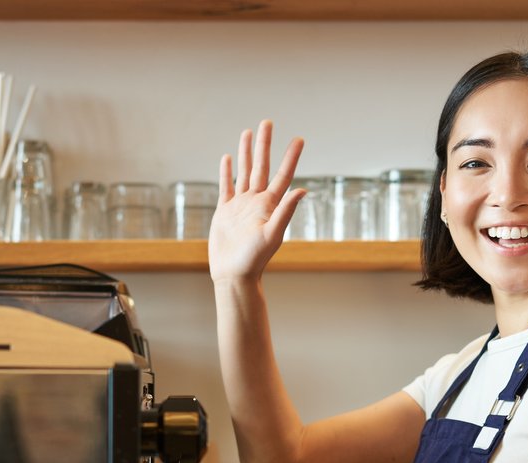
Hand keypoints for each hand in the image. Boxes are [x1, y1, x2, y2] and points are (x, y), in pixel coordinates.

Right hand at [208, 120, 305, 284]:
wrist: (234, 274)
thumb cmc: (254, 259)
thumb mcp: (272, 235)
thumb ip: (285, 211)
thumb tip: (302, 190)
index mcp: (269, 205)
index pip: (282, 175)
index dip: (291, 157)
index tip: (299, 139)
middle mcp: (256, 201)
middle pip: (261, 166)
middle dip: (264, 145)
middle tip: (267, 122)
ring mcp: (240, 205)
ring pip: (244, 172)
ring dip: (246, 152)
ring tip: (248, 132)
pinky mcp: (225, 211)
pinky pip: (226, 186)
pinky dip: (227, 172)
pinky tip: (228, 158)